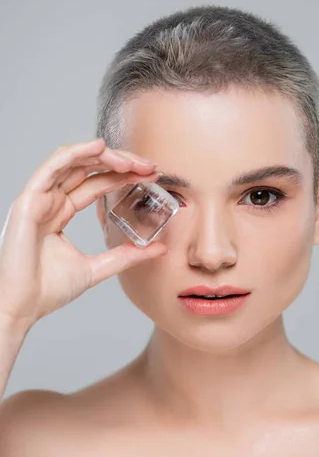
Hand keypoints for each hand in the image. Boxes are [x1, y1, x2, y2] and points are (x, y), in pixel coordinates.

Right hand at [0, 138, 166, 331]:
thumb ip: (125, 256)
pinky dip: (77, 152)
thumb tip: (158, 249)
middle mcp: (50, 200)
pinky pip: (54, 167)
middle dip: (121, 163)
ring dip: (105, 156)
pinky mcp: (29, 200)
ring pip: (73, 162)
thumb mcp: (97, 268)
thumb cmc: (46, 290)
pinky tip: (101, 147)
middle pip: (88, 168)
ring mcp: (38, 198)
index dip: (123, 175)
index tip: (151, 175)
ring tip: (132, 161)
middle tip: (150, 166)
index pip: (96, 183)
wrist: (20, 308)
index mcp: (61, 212)